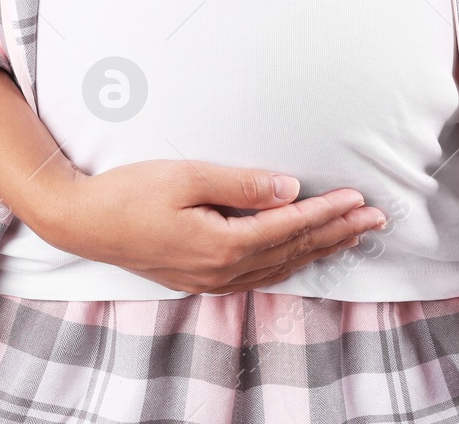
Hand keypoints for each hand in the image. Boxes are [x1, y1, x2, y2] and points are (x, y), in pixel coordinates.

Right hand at [32, 160, 387, 293]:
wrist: (81, 221)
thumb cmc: (129, 192)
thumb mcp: (186, 178)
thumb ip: (241, 184)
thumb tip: (290, 188)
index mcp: (223, 246)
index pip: (291, 227)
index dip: (329, 212)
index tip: (360, 199)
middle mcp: (223, 271)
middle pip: (294, 251)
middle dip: (338, 233)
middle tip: (377, 219)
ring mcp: (212, 280)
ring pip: (281, 266)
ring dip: (319, 248)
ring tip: (352, 235)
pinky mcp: (202, 278)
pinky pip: (261, 273)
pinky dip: (291, 260)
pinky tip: (303, 253)